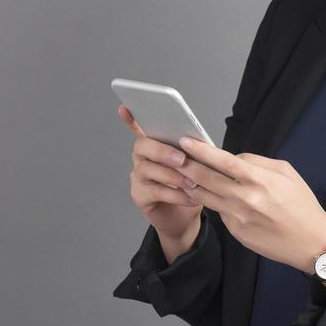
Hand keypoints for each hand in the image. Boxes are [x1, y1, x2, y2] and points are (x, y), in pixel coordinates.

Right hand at [117, 104, 204, 242]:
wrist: (185, 217)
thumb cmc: (190, 186)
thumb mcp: (195, 166)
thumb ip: (192, 152)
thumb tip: (200, 143)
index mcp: (155, 145)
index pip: (140, 127)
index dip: (131, 118)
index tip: (126, 107)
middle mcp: (142, 158)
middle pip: (142, 146)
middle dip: (162, 151)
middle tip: (182, 160)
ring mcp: (138, 176)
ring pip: (149, 169)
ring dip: (173, 176)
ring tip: (193, 183)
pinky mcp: (140, 195)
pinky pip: (155, 191)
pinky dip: (176, 194)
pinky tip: (190, 197)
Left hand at [173, 134, 325, 273]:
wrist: (312, 243)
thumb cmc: (301, 204)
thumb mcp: (286, 173)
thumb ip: (257, 162)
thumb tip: (233, 158)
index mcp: (259, 179)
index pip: (222, 160)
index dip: (201, 150)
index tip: (185, 141)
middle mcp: (245, 198)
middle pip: (206, 178)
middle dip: (186, 166)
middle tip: (173, 157)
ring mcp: (238, 217)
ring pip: (205, 197)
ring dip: (190, 185)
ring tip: (180, 174)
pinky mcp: (235, 232)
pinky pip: (218, 212)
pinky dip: (211, 202)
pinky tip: (204, 195)